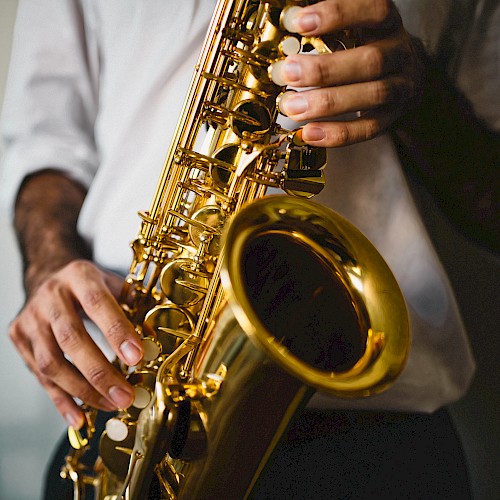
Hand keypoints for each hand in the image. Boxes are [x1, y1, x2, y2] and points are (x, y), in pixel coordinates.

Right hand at [9, 259, 142, 428]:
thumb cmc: (87, 285)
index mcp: (79, 276)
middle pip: (71, 339)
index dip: (116, 332)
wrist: (48, 277)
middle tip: (125, 395)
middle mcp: (51, 296)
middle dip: (100, 372)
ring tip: (110, 405)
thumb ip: (134, 306)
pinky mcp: (20, 339)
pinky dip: (62, 400)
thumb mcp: (113, 283)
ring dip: (83, 391)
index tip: (136, 358)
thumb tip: (155, 341)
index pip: (98, 304)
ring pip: (51, 363)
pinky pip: (40, 376)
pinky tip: (79, 416)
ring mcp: (31, 319)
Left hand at [270, 0, 425, 146]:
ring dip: (327, 103)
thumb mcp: (355, 27)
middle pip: (371, 60)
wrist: (409, 76)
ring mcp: (400, 88)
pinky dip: (337, 133)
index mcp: (388, 24)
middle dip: (324, 69)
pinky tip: (309, 133)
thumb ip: (328, 27)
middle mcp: (400, 54)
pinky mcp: (393, 117)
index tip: (299, 22)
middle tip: (287, 73)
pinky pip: (368, 128)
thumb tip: (286, 22)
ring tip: (291, 106)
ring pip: (372, 95)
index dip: (338, 14)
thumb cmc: (369, 46)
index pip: (374, 11)